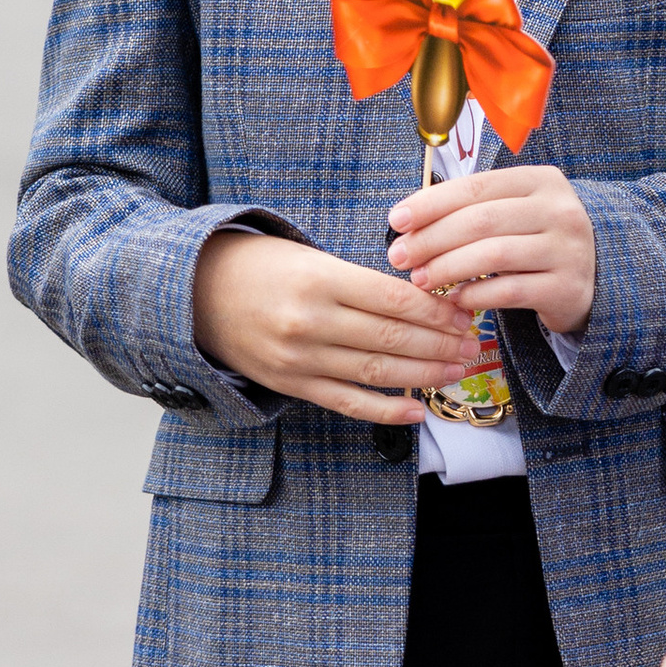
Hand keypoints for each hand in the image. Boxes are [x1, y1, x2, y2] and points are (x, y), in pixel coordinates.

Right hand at [191, 227, 479, 426]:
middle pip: (391, 337)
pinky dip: (386, 410)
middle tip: (471, 344)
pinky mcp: (291, 385)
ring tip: (456, 371)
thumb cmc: (260, 266)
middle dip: (439, 343)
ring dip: (423, 375)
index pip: (393, 299)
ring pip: (375, 372)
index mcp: (319, 279)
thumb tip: (419, 299)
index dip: (436, 311)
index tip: (463, 313)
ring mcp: (299, 359)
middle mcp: (310, 322)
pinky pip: (346, 403)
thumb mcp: (309, 255)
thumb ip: (358, 279)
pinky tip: (417, 410)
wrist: (194, 293)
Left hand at [387, 167, 597, 336]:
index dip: (431, 203)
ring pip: (493, 255)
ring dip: (447, 268)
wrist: (592, 277)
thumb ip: (472, 210)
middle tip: (399, 257)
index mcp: (542, 180)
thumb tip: (408, 222)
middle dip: (431, 239)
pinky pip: (509, 291)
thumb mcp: (514, 212)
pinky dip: (475, 295)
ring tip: (420, 280)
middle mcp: (560, 210)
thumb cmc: (536, 240)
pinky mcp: (567, 287)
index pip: (476, 186)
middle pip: (481, 220)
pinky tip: (454, 299)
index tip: (396, 220)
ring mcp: (568, 249)